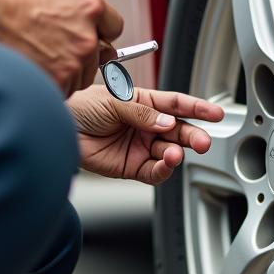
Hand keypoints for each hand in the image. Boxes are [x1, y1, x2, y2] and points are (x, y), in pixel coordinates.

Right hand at [0, 0, 121, 94]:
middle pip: (96, 57)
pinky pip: (59, 91)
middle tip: (52, 49)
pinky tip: (28, 69)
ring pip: (78, 77)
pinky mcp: (53, 81)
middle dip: (79, 55)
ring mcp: (72, 61)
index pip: (113, 28)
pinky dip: (47, 85)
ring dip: (63, 72)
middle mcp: (87, 36)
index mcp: (90, 6)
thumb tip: (73, 2)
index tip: (87, 35)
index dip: (99, 32)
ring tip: (34, 57)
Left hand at [67, 85, 224, 184]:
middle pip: (178, 131)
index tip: (215, 113)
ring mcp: (140, 146)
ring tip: (175, 153)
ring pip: (169, 152)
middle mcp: (146, 125)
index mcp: (144, 103)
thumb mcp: (114, 102)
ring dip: (176, 153)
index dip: (197, 108)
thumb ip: (142, 113)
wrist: (58, 127)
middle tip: (203, 142)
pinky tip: (166, 164)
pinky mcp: (131, 167)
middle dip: (193, 136)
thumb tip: (167, 123)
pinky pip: (154, 171)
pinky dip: (163, 170)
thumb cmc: (80, 106)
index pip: (176, 104)